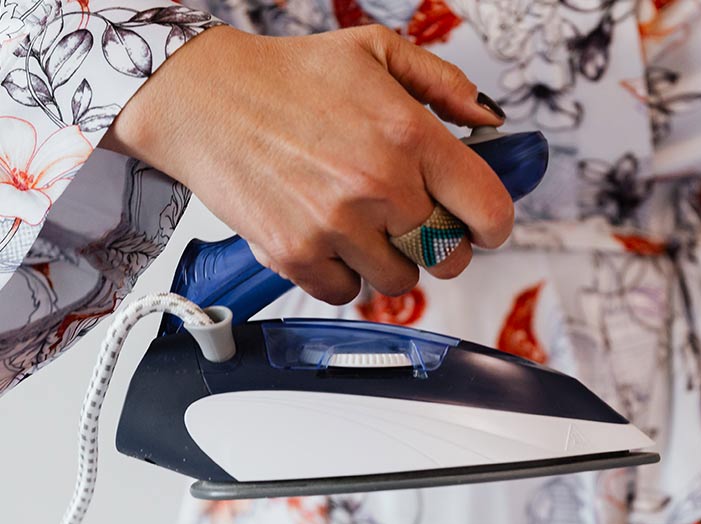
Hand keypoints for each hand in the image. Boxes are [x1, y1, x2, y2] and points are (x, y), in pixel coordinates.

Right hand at [101, 24, 513, 303]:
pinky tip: (329, 239)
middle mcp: (378, 186)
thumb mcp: (375, 52)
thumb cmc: (290, 77)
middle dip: (441, 245)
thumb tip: (492, 122)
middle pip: (449, 257)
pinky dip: (343, 274)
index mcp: (409, 135)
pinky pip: (347, 292)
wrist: (205, 98)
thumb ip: (445, 85)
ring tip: (363, 225)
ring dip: (390, 260)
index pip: (488, 211)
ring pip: (400, 282)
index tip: (483, 225)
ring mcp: (336, 226)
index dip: (493, 225)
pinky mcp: (297, 255)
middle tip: (415, 223)